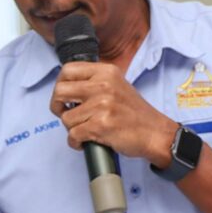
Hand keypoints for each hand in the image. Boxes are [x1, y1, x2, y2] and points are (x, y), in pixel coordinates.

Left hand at [52, 61, 178, 163]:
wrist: (154, 133)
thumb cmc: (135, 113)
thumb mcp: (116, 85)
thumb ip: (94, 81)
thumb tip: (66, 86)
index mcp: (105, 72)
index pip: (67, 70)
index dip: (60, 84)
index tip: (63, 96)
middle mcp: (103, 85)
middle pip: (60, 91)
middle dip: (57, 106)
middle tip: (66, 113)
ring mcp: (101, 105)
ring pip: (65, 117)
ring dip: (71, 128)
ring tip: (85, 130)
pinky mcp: (100, 125)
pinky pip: (73, 135)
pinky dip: (76, 142)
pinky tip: (86, 141)